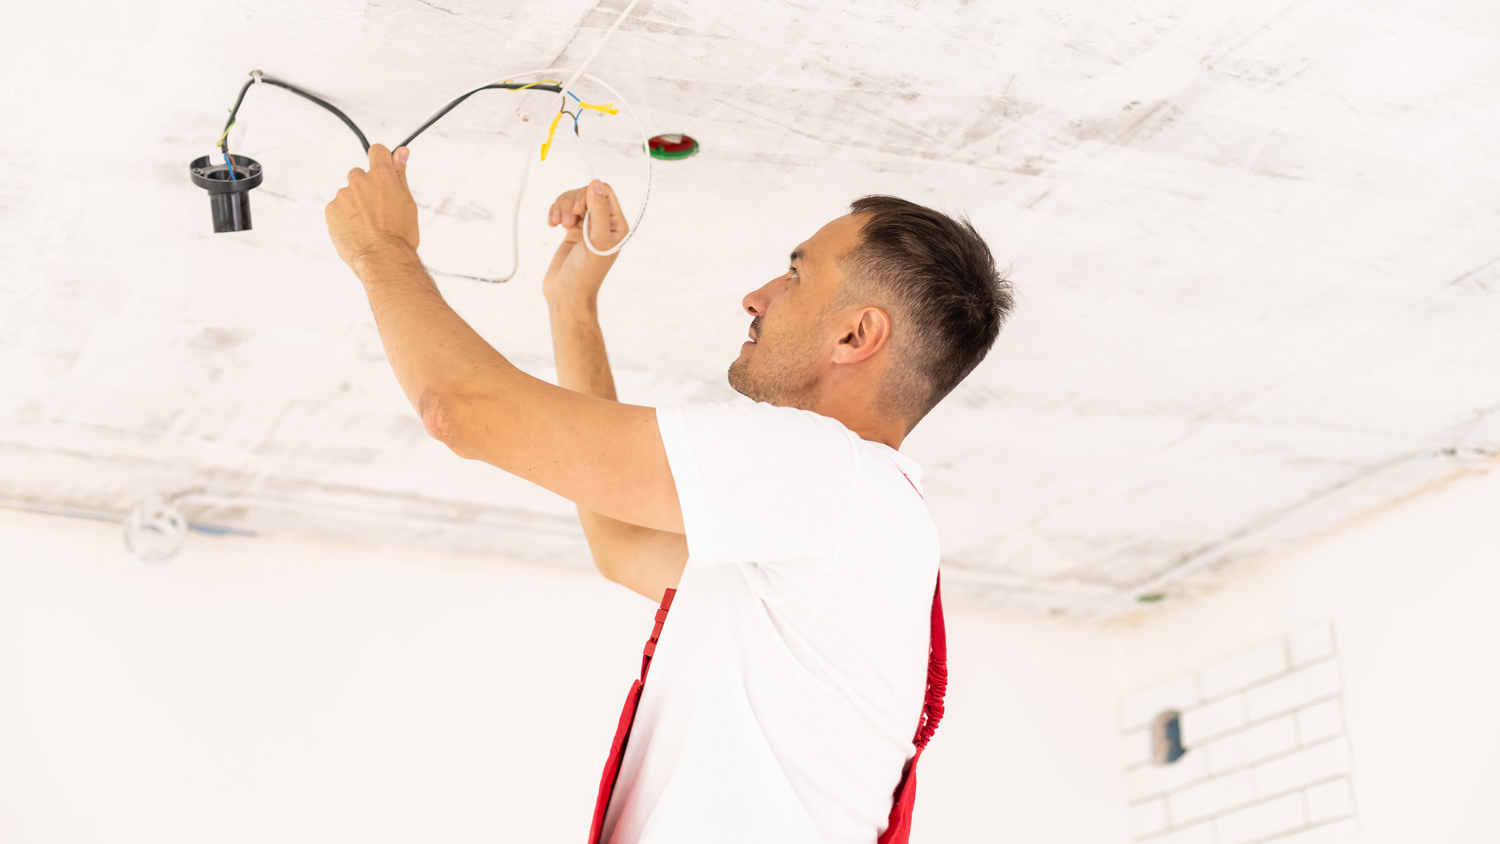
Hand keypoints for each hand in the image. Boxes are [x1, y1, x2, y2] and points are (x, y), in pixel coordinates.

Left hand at [326, 144, 419, 272]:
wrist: (383, 259)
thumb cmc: (400, 235)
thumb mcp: (407, 201)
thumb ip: (400, 173)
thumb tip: (401, 152)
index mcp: (381, 175)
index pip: (376, 151)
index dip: (381, 159)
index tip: (383, 170)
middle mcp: (359, 181)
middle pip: (359, 174)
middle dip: (366, 188)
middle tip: (378, 210)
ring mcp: (343, 195)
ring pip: (348, 194)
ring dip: (355, 205)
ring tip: (368, 226)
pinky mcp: (331, 210)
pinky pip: (337, 209)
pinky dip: (345, 218)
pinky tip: (357, 231)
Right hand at [542, 179, 627, 303]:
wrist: (566, 293)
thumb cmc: (584, 272)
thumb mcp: (595, 240)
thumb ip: (598, 211)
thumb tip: (596, 184)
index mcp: (616, 225)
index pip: (605, 192)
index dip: (589, 194)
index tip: (579, 210)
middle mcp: (603, 223)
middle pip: (585, 193)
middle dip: (572, 203)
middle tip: (567, 222)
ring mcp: (586, 226)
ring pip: (572, 199)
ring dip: (562, 207)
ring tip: (558, 223)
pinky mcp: (571, 230)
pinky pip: (562, 209)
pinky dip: (555, 212)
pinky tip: (552, 224)